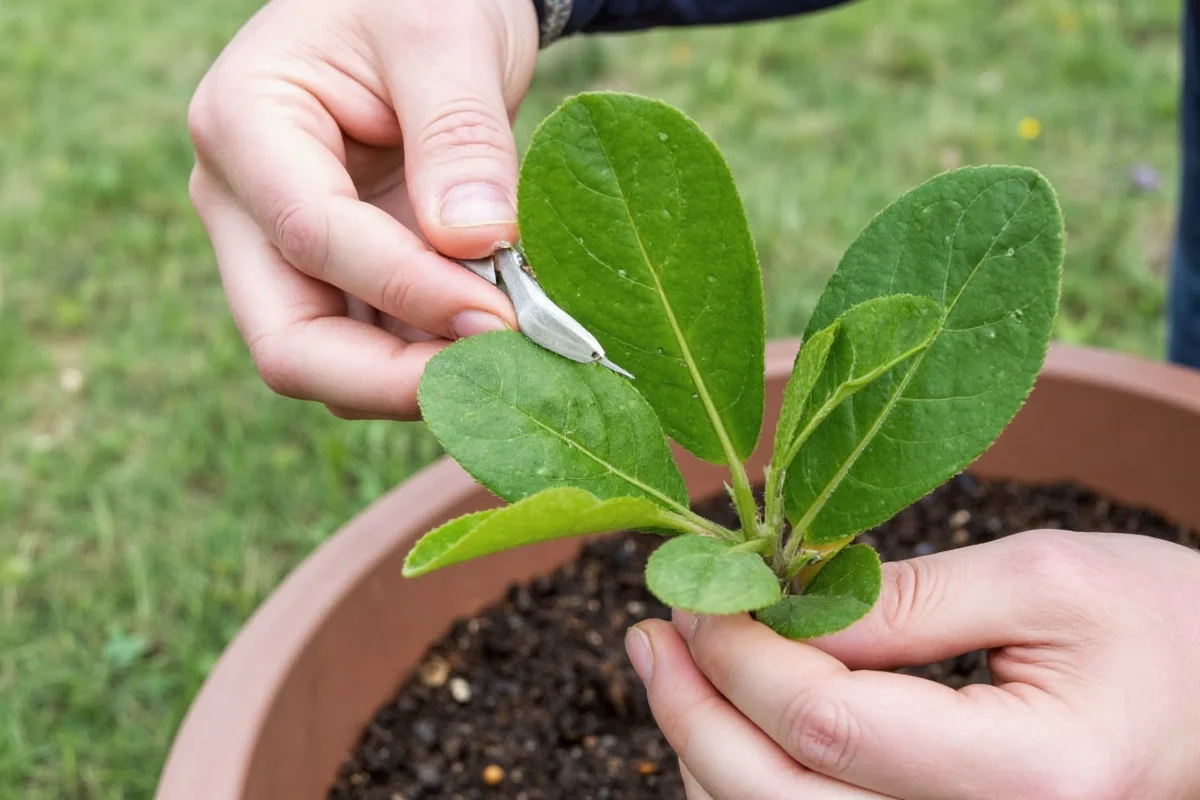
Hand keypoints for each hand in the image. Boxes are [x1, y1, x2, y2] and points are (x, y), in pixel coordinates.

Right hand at [187, 0, 537, 418]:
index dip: (410, 291)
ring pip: (335, 364)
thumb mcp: (446, 37)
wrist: (421, 2)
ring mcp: (287, 252)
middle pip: (291, 343)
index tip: (504, 317)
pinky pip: (378, 347)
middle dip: (395, 380)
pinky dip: (439, 359)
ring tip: (520, 363)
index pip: (311, 237)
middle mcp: (246, 206)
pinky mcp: (339, 279)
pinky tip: (507, 346)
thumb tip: (475, 244)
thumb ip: (460, 137)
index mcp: (244, 128)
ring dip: (426, 378)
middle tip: (503, 379)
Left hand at [626, 530, 1199, 798]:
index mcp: (1030, 778)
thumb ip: (905, 599)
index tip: (697, 589)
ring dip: (707, 749)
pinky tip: (732, 717)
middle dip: (694, 711)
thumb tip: (776, 600)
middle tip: (648, 632)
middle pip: (781, 799)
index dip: (742, 653)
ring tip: (671, 664)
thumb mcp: (1046, 581)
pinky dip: (753, 779)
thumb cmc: (1165, 629)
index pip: (829, 726)